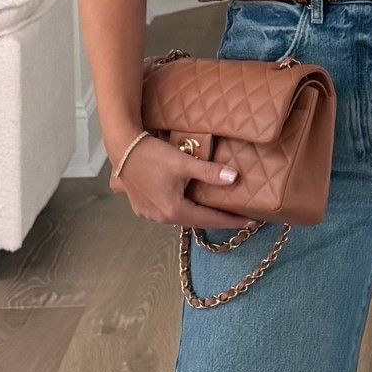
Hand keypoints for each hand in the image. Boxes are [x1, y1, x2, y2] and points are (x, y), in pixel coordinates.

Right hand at [109, 131, 243, 228]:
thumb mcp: (183, 162)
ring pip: (182, 218)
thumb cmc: (152, 154)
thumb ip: (209, 172)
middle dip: (216, 219)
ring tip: (217, 211)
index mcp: (173, 210)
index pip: (209, 219)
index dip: (229, 220)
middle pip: (196, 221)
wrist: (122, 148)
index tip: (249, 223)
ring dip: (199, 215)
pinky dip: (183, 210)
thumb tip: (234, 178)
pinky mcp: (143, 208)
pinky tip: (191, 204)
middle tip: (237, 216)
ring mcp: (150, 215)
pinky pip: (169, 213)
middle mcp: (161, 218)